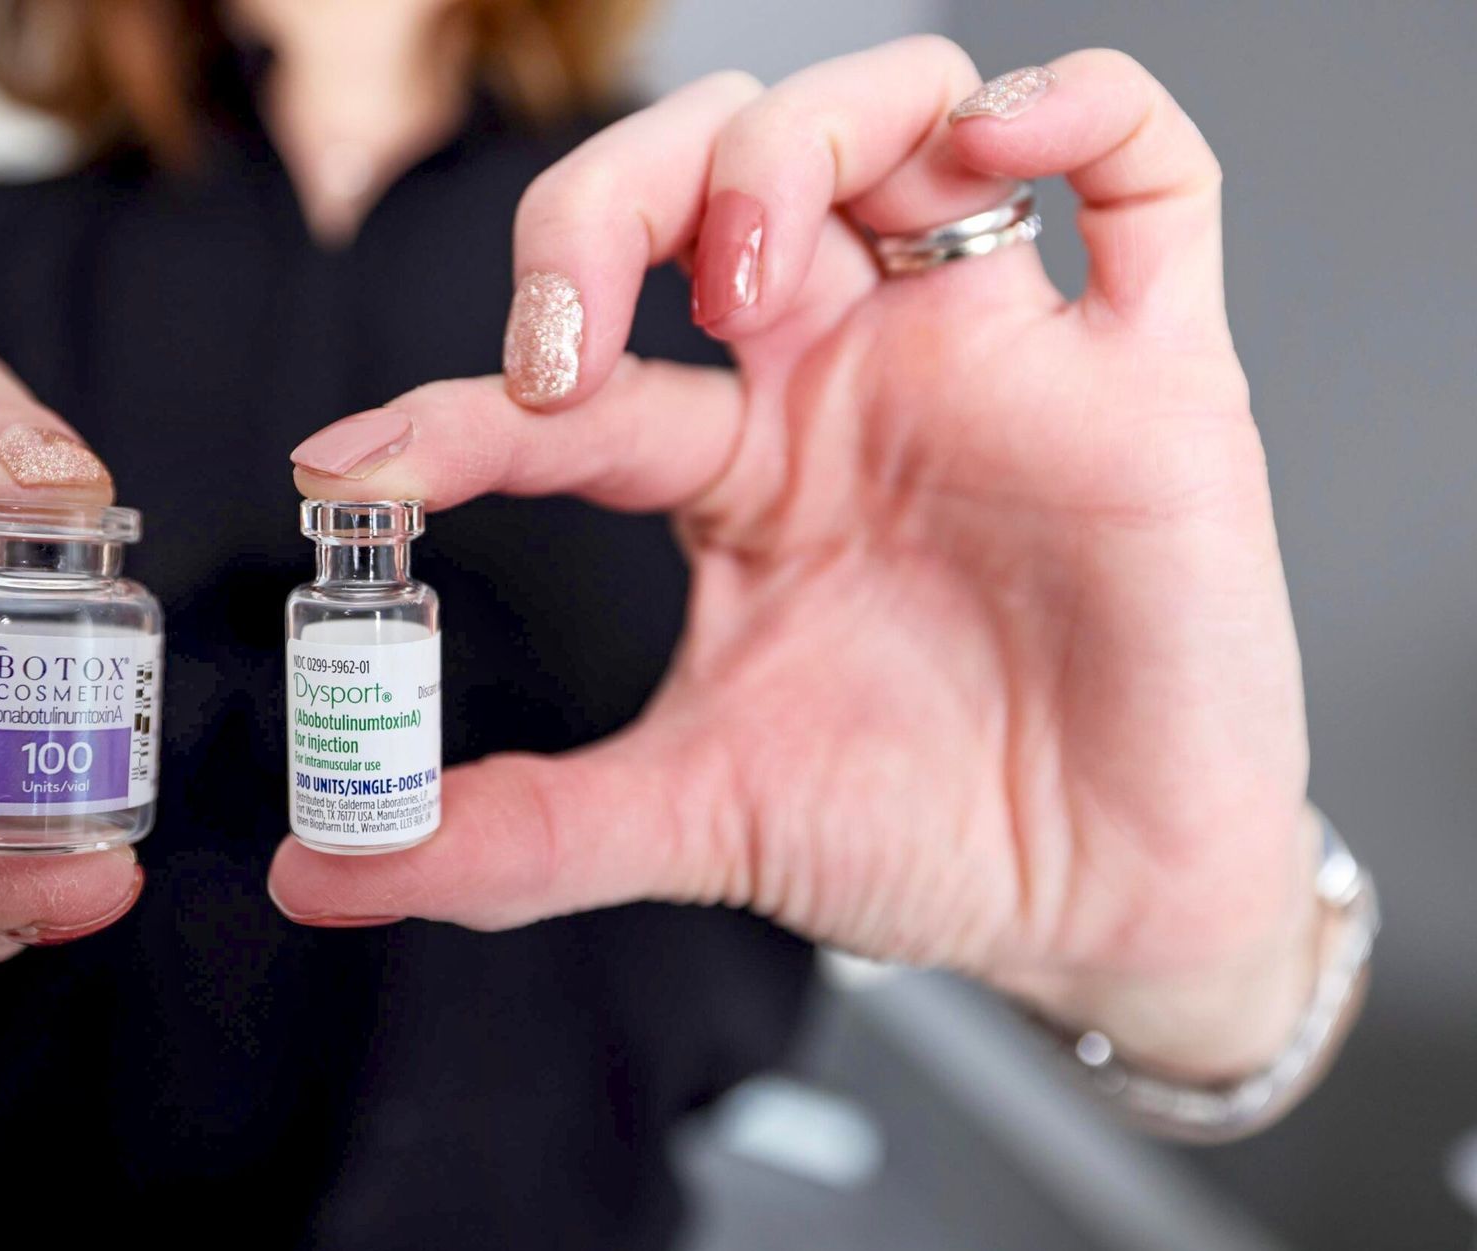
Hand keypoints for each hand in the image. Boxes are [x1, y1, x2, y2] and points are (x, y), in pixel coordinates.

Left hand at [270, 42, 1319, 1080]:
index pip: (575, 387)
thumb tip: (327, 872)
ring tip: (741, 278)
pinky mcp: (1154, 376)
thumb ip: (514, 836)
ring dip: (787, 148)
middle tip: (562, 339)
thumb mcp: (695, 820)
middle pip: (714, 178)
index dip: (453, 402)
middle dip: (605, 207)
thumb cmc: (922, 837)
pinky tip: (996, 141)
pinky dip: (1076, 106)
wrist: (1103, 914)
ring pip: (895, 122)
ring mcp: (996, 362)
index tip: (363, 463)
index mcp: (741, 472)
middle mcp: (852, 383)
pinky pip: (1147, 176)